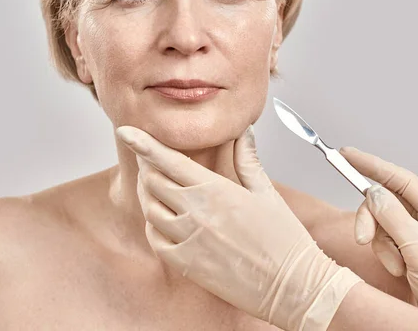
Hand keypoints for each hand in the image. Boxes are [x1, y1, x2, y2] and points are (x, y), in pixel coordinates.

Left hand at [116, 125, 362, 330]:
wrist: (291, 286)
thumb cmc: (284, 239)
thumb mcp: (266, 192)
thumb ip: (247, 159)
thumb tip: (243, 132)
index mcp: (215, 190)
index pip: (168, 160)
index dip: (143, 143)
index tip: (126, 131)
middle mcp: (196, 213)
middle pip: (153, 182)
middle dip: (147, 166)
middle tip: (151, 160)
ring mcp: (189, 241)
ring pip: (149, 210)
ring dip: (148, 195)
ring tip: (157, 188)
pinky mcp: (187, 265)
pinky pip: (155, 240)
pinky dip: (154, 226)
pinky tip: (164, 220)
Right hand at [340, 146, 417, 330]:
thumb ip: (393, 217)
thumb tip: (373, 192)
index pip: (400, 179)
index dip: (372, 165)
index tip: (347, 154)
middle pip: (385, 202)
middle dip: (372, 221)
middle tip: (363, 238)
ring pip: (380, 222)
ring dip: (381, 244)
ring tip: (396, 264)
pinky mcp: (408, 248)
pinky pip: (382, 240)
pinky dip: (384, 254)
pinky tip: (399, 269)